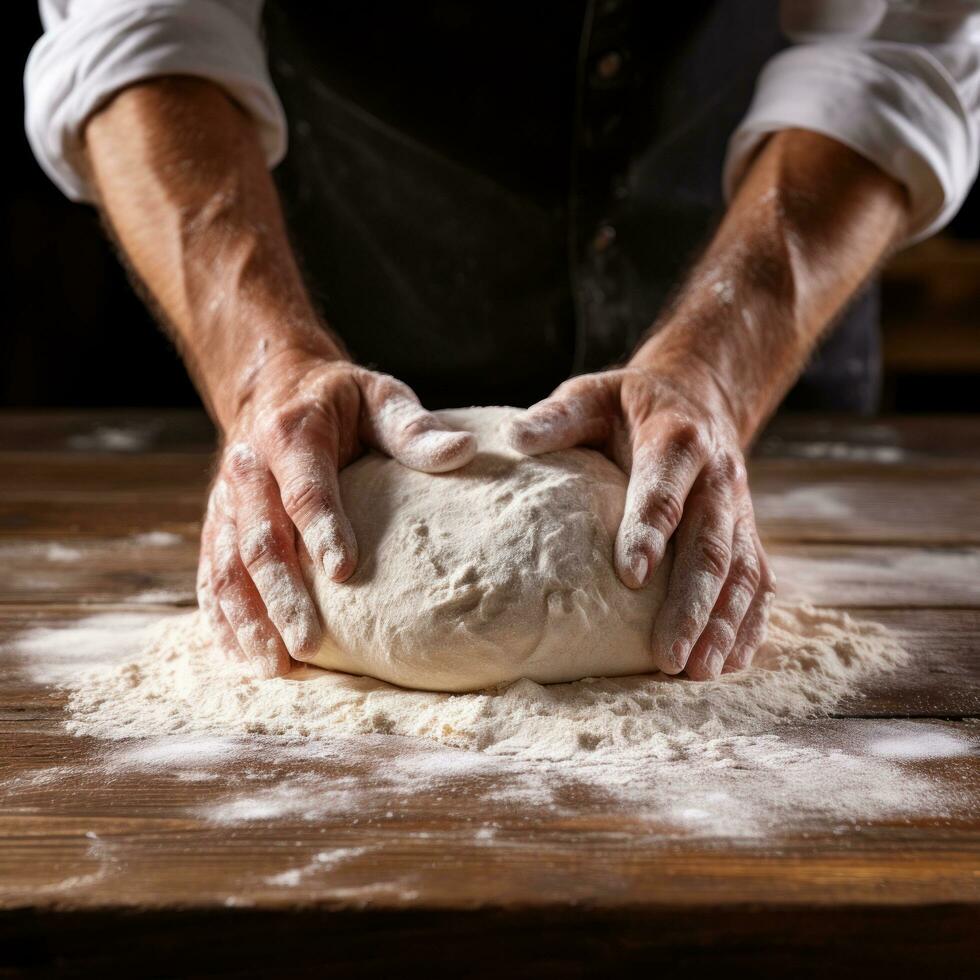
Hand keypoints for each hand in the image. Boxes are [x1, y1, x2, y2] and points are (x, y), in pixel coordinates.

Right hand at [197, 351, 475, 677]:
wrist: (273, 387)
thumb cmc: (338, 400)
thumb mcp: (377, 397)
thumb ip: (411, 426)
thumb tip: (463, 451)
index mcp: (291, 435)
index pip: (304, 488)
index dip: (322, 527)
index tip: (344, 571)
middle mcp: (249, 470)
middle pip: (260, 539)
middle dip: (282, 595)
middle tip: (308, 645)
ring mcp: (226, 501)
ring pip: (229, 565)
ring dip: (247, 618)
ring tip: (273, 667)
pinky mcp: (218, 524)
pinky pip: (211, 573)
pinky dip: (223, 617)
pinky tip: (241, 656)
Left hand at [505, 364, 774, 679]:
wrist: (696, 396)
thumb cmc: (629, 405)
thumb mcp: (592, 395)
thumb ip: (559, 418)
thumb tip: (514, 436)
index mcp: (676, 440)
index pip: (664, 488)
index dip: (649, 529)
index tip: (630, 576)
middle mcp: (717, 478)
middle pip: (709, 544)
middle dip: (691, 602)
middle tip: (666, 655)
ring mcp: (737, 509)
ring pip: (740, 570)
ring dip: (723, 623)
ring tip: (700, 671)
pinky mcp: (746, 532)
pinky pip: (758, 579)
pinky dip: (750, 622)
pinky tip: (732, 662)